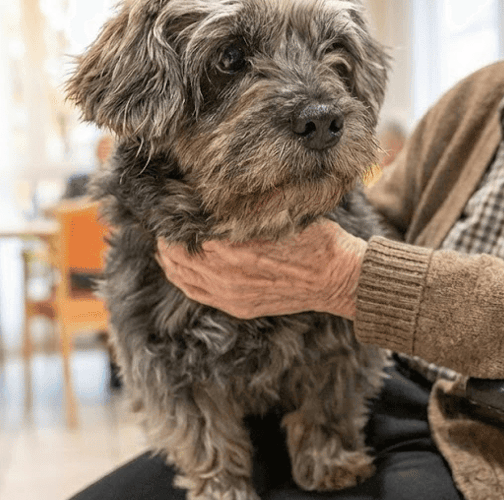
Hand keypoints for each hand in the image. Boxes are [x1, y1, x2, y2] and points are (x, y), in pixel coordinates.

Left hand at [156, 220, 366, 319]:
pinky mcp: (237, 306)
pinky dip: (181, 278)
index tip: (174, 200)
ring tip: (167, 239)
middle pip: (178, 252)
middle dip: (169, 234)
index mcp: (236, 247)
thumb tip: (220, 188)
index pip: (188, 229)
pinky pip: (195, 293)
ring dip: (170, 256)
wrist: (337, 279)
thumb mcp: (284, 211)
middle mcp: (228, 274)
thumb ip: (250, 204)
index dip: (177, 214)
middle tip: (166, 217)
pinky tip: (178, 265)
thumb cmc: (316, 241)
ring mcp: (231, 294)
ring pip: (181, 275)